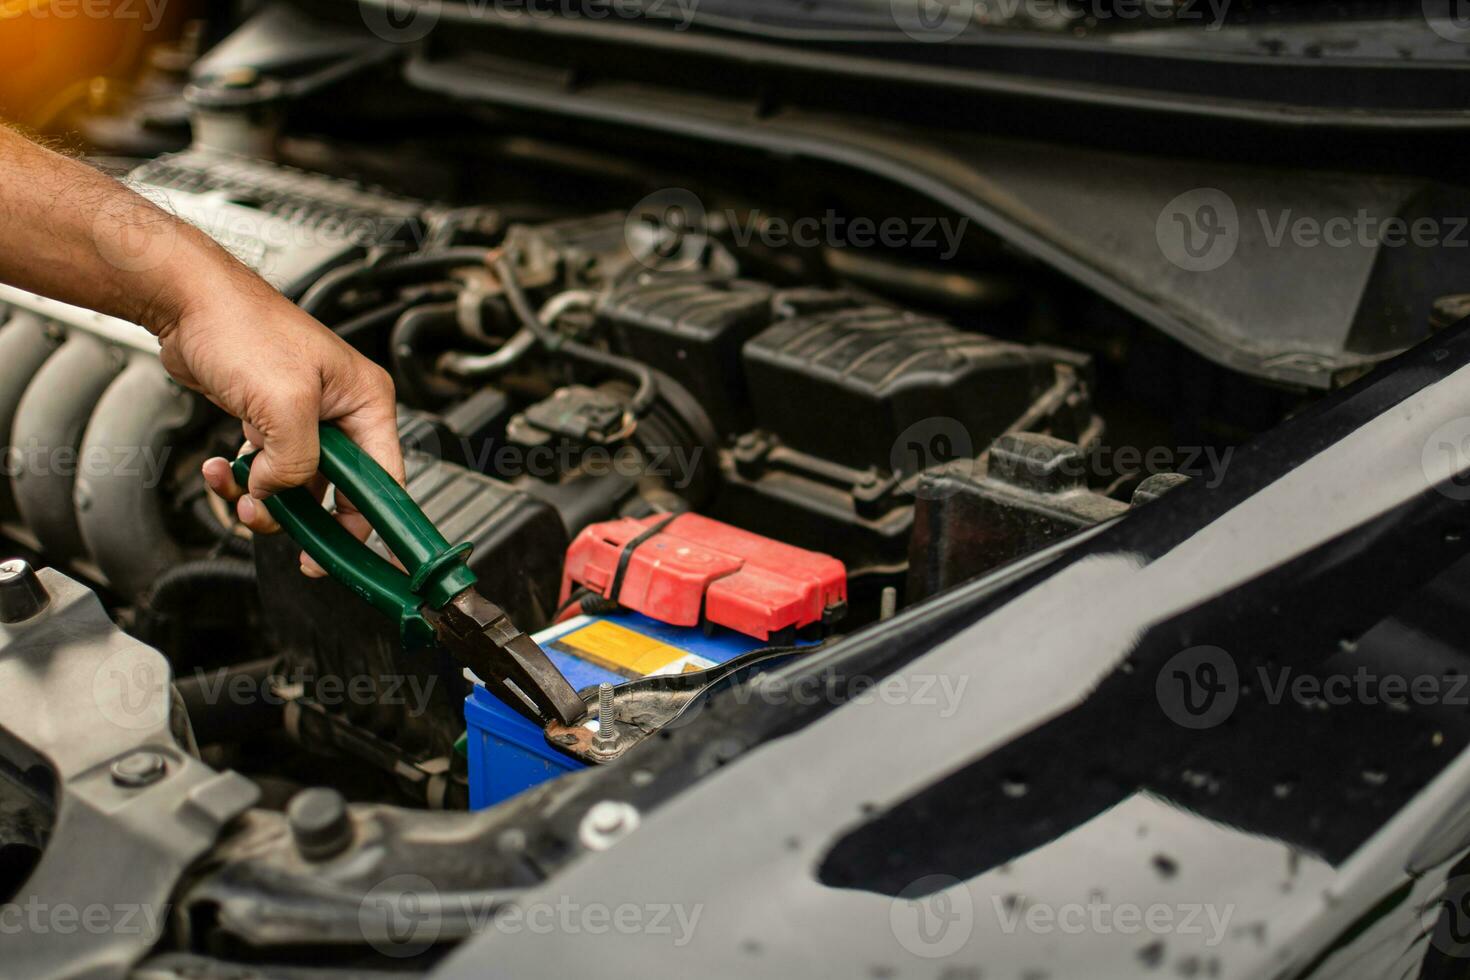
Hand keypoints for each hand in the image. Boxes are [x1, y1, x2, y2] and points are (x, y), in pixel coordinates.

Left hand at [154, 268, 403, 576]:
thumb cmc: (241, 326)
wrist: (187, 303)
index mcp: (366, 402)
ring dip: (265, 500)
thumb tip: (281, 493)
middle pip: (338, 489)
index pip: (384, 479)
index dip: (370, 522)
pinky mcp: (270, 421)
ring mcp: (305, 418)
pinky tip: (221, 468)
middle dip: (303, 513)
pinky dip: (241, 478)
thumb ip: (296, 461)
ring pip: (296, 485)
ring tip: (241, 495)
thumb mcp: (284, 403)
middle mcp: (342, 412)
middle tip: (279, 526)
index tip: (354, 557)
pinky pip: (265, 469)